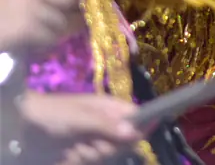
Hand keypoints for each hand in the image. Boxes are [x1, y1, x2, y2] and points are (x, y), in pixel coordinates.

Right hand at [0, 0, 83, 54]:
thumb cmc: (1, 8)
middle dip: (73, 12)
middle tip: (69, 19)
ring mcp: (28, 6)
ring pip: (63, 20)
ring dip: (57, 29)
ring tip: (39, 30)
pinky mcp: (25, 27)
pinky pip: (52, 36)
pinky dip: (45, 41)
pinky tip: (31, 39)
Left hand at [16, 93, 141, 164]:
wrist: (22, 128)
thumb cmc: (53, 115)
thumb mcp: (81, 118)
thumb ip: (108, 125)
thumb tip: (137, 132)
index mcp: (109, 108)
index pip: (136, 116)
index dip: (140, 126)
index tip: (133, 137)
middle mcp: (105, 124)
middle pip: (124, 140)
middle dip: (109, 146)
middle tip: (90, 142)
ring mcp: (92, 139)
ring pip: (108, 154)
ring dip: (92, 154)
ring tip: (74, 148)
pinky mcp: (81, 153)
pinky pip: (93, 161)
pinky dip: (82, 160)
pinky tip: (69, 155)